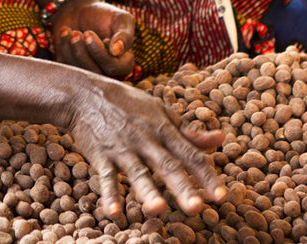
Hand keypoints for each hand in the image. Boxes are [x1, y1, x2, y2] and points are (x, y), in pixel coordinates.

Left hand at [53, 0, 134, 78]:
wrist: (81, 11)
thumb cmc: (104, 15)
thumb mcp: (120, 19)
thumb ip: (124, 35)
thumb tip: (117, 51)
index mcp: (124, 63)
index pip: (114, 69)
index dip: (100, 53)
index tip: (89, 33)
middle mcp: (108, 73)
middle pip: (95, 74)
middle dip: (82, 52)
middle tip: (77, 33)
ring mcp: (90, 73)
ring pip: (79, 73)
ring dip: (72, 49)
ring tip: (72, 31)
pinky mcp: (72, 70)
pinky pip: (66, 68)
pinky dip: (63, 49)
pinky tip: (65, 33)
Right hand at [67, 76, 226, 217]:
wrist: (84, 94)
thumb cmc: (125, 103)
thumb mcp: (158, 110)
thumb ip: (187, 130)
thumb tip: (220, 138)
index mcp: (162, 129)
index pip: (189, 154)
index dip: (206, 175)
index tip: (222, 197)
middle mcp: (145, 139)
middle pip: (167, 165)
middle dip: (182, 187)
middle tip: (197, 208)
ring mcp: (122, 147)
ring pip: (138, 172)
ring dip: (147, 191)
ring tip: (158, 209)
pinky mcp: (101, 154)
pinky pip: (106, 177)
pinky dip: (110, 194)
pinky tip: (114, 212)